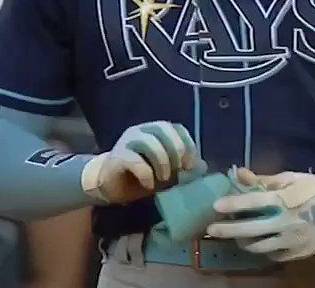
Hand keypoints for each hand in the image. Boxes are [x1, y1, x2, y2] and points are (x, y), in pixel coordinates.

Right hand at [81, 121, 197, 203]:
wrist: (111, 186)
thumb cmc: (142, 177)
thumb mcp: (167, 173)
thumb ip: (183, 167)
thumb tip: (203, 166)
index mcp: (156, 131)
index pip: (176, 127)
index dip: (187, 143)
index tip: (191, 164)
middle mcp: (142, 131)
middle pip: (163, 129)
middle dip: (176, 149)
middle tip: (180, 169)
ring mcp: (128, 141)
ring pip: (149, 141)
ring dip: (162, 161)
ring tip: (164, 178)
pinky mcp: (117, 156)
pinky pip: (134, 159)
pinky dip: (146, 173)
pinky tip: (149, 184)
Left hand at [205, 169, 314, 261]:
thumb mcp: (290, 178)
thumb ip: (263, 179)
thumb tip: (239, 173)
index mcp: (284, 200)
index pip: (253, 202)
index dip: (233, 204)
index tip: (215, 206)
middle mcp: (286, 222)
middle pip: (250, 230)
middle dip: (228, 231)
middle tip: (211, 230)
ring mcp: (292, 241)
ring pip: (259, 246)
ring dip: (243, 241)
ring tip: (234, 237)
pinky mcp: (298, 254)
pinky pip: (273, 255)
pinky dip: (262, 249)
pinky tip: (258, 242)